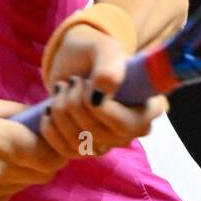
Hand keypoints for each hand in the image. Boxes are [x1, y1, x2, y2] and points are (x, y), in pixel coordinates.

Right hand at [0, 95, 68, 200]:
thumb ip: (14, 112)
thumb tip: (43, 115)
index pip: (51, 153)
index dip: (58, 146)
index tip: (52, 137)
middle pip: (46, 172)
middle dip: (46, 159)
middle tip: (34, 145)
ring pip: (28, 183)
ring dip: (26, 170)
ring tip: (5, 155)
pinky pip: (9, 193)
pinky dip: (7, 182)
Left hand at [39, 25, 169, 158]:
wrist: (73, 60)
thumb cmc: (95, 52)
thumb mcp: (105, 49)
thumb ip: (109, 66)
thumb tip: (101, 97)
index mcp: (150, 107)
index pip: (129, 125)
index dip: (100, 109)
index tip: (82, 81)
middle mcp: (135, 130)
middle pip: (101, 135)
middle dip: (76, 105)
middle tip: (72, 81)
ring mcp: (111, 142)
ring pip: (81, 144)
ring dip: (61, 112)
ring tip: (61, 89)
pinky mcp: (87, 149)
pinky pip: (66, 151)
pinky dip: (51, 128)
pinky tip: (49, 109)